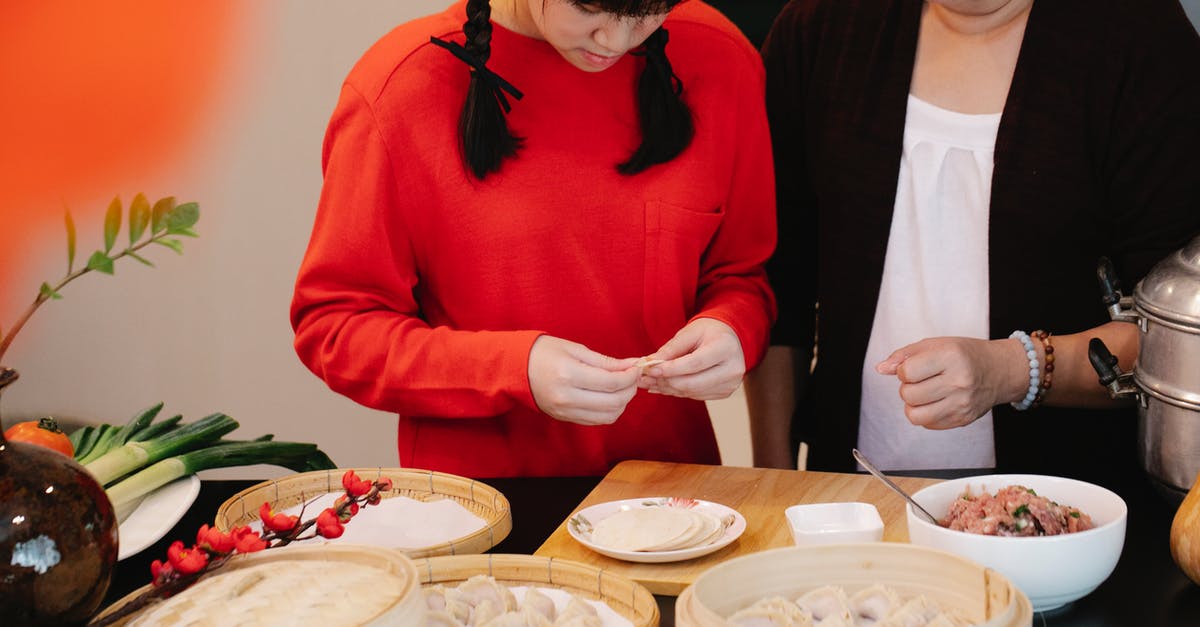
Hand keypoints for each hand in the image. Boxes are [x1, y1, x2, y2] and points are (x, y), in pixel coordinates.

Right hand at [528, 336, 640, 425]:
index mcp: (569, 374)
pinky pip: (595, 421)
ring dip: (622, 403)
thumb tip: (631, 365)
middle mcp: (567, 397)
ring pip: (607, 416)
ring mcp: (565, 411)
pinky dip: (609, 411)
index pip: (612, 382)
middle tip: (632, 378)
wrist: (516, 368)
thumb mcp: (575, 349)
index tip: (636, 368)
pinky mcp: (564, 418)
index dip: (630, 377)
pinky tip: (610, 397)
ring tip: (622, 388)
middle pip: (613, 402)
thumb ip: (605, 361)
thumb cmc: (544, 352)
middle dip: (630, 390)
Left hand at [638, 318, 744, 400]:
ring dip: (668, 388)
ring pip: (692, 392)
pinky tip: (663, 386)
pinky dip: (677, 391)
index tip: (651, 369)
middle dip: (666, 382)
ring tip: (649, 383)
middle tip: (645, 378)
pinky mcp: (725, 392)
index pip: (695, 363)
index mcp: (725, 348)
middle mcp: (733, 368)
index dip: (671, 369)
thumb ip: (670, 348)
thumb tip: (649, 363)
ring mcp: (731, 384)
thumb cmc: (707, 331)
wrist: (728, 338)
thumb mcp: (689, 332)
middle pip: (693, 383)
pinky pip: (696, 395)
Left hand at [875, 336, 1027, 429]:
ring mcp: (962, 404)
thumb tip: (881, 368)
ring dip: (913, 404)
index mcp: (951, 357)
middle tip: (921, 380)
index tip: (915, 367)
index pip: (907, 372)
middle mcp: (959, 382)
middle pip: (909, 395)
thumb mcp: (935, 344)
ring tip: (925, 393)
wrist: (1000, 371)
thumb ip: (904, 355)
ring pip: (915, 415)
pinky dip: (926, 414)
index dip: (904, 370)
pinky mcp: (963, 419)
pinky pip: (928, 424)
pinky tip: (937, 401)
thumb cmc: (964, 354)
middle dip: (907, 388)